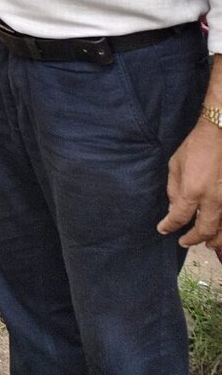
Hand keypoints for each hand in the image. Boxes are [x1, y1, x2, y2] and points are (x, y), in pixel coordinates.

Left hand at [159, 122, 221, 245]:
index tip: (163, 229)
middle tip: (184, 242)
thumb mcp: (175, 165)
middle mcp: (213, 200)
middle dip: (194, 239)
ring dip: (216, 240)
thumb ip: (174, 189)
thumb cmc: (196, 147)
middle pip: (205, 230)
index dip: (170, 226)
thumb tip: (173, 208)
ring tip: (208, 245)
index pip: (179, 216)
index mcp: (193, 190)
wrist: (221, 135)